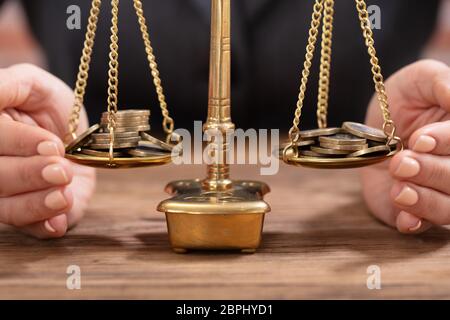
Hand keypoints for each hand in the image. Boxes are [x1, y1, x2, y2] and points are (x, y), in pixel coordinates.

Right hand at [0, 64, 95, 238]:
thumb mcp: (32, 83)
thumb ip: (6, 85)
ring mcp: (9, 193)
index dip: (18, 143)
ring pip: (5, 209)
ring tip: (64, 195)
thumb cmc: (50, 104)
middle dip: (28, 175)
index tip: (53, 144)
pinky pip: (30, 229)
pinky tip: (59, 222)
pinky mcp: (33, 213)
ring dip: (35, 205)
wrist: (79, 133)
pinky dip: (43, 227)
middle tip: (62, 169)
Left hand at [362, 60, 449, 233]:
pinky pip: (423, 225)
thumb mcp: (422, 78)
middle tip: (401, 162)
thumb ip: (443, 83)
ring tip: (399, 188)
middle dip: (432, 172)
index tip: (419, 138)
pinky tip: (404, 216)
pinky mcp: (414, 209)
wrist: (370, 127)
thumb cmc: (402, 98)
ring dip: (425, 201)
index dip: (448, 142)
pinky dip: (415, 222)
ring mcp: (439, 191)